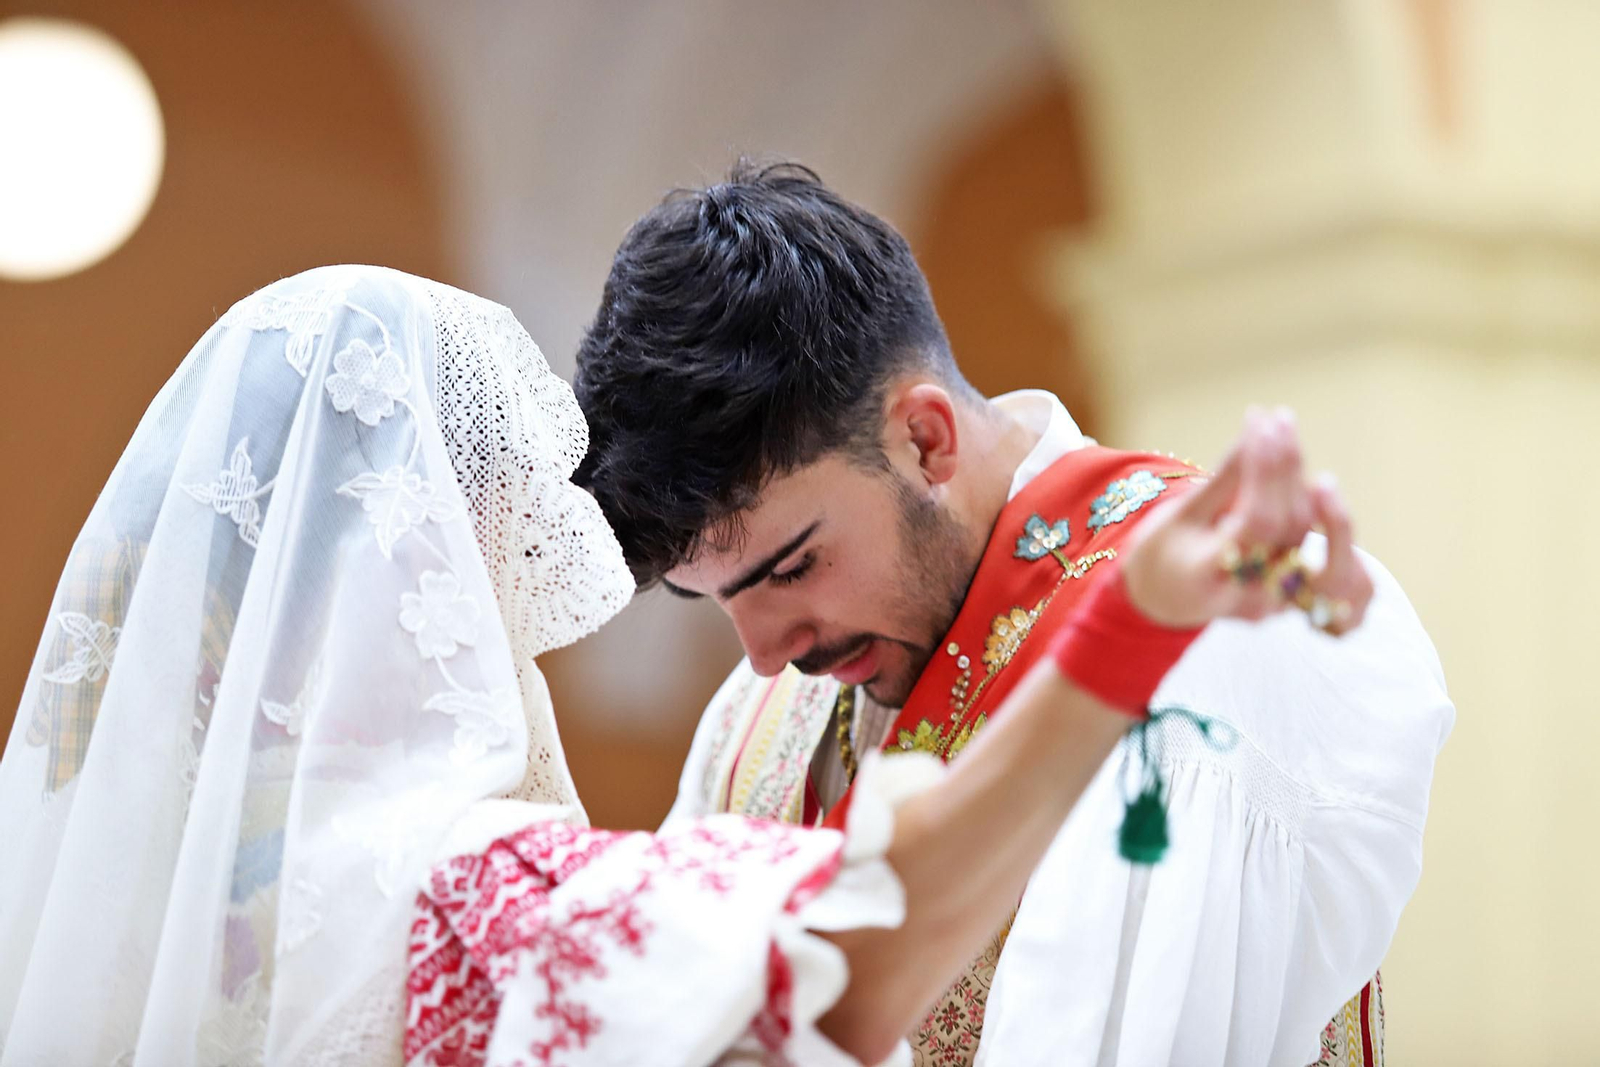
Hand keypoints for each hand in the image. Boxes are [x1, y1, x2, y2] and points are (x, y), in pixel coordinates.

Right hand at [1120, 407, 1373, 632]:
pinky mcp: (1283, 589)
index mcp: (1211, 578)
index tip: (1260, 427)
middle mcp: (1247, 593)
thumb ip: (1224, 479)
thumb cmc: (1160, 554)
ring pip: (1300, 527)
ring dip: (1295, 474)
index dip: (1265, 473)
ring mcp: (1270, 596)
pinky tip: (1289, 460)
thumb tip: (1255, 428)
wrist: (1160, 600)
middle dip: (1284, 464)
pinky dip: (1296, 494)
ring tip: (1282, 428)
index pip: (1257, 521)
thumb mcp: (1180, 516)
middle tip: (1277, 418)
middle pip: (1287, 522)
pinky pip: (1298, 535)